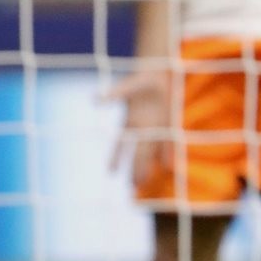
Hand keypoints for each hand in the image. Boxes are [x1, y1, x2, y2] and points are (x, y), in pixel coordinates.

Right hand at [106, 68, 175, 185]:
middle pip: (137, 153)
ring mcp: (155, 127)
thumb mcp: (128, 87)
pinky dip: (167, 153)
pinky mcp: (167, 124)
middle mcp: (141, 127)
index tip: (110, 172)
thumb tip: (93, 100)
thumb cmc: (141, 80)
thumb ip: (112, 95)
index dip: (116, 158)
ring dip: (147, 166)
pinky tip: (167, 166)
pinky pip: (167, 142)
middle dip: (134, 169)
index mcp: (131, 121)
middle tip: (131, 188)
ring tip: (141, 182)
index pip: (121, 145)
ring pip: (150, 152)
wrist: (159, 73)